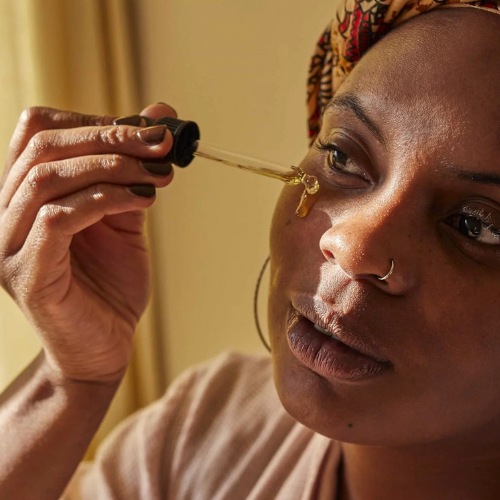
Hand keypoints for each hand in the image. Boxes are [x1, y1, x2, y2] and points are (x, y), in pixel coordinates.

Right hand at [0, 103, 175, 383]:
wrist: (103, 347)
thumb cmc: (111, 284)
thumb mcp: (124, 216)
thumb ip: (133, 169)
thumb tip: (160, 114)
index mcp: (25, 194)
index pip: (40, 130)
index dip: (94, 120)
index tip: (146, 129)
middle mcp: (5, 212)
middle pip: (44, 146)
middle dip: (110, 136)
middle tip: (160, 143)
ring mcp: (8, 244)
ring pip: (48, 177)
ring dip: (112, 167)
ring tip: (157, 175)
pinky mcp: (26, 273)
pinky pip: (58, 219)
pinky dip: (105, 200)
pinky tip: (142, 201)